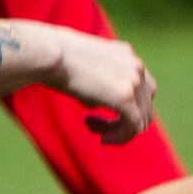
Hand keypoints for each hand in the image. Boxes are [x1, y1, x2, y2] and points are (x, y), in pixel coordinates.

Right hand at [44, 25, 159, 140]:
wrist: (48, 53)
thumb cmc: (53, 59)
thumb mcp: (83, 68)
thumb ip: (99, 82)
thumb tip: (98, 102)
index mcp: (127, 55)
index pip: (140, 87)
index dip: (125, 105)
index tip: (98, 112)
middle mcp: (136, 66)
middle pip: (144, 104)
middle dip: (122, 119)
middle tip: (92, 124)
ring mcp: (135, 80)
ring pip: (142, 117)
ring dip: (120, 129)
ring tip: (94, 131)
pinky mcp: (126, 97)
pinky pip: (134, 126)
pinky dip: (122, 137)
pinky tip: (103, 139)